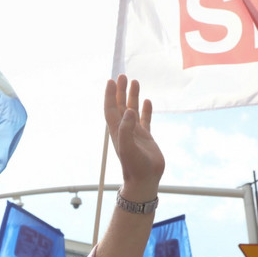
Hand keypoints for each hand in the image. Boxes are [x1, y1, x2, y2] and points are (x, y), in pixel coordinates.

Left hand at [103, 75, 164, 201]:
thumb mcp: (127, 147)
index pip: (111, 109)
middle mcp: (124, 130)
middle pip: (120, 106)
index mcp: (117, 131)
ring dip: (133, 96)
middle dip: (120, 91)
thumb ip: (126, 129)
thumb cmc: (134, 166)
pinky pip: (145, 120)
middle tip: (123, 76)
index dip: (110, 95)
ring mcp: (135, 133)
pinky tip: (147, 101)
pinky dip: (145, 110)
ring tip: (135, 81)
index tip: (111, 81)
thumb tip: (129, 110)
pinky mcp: (146, 138)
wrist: (144, 180)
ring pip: (132, 110)